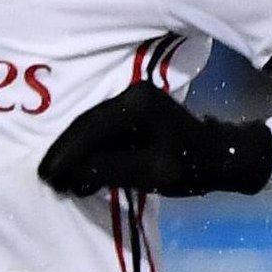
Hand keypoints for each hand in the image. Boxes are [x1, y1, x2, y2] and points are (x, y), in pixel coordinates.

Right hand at [38, 82, 271, 197]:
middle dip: (66, 153)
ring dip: (75, 152)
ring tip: (59, 176)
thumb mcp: (151, 172)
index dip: (66, 153)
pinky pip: (101, 129)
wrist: (223, 156)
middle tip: (48, 178)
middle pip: (86, 125)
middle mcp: (129, 94)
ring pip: (91, 127)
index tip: (48, 175)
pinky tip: (79, 167)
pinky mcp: (132, 111)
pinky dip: (88, 149)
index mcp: (136, 103)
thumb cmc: (192, 165)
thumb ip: (109, 170)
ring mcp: (130, 100)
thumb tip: (73, 175)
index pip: (90, 128)